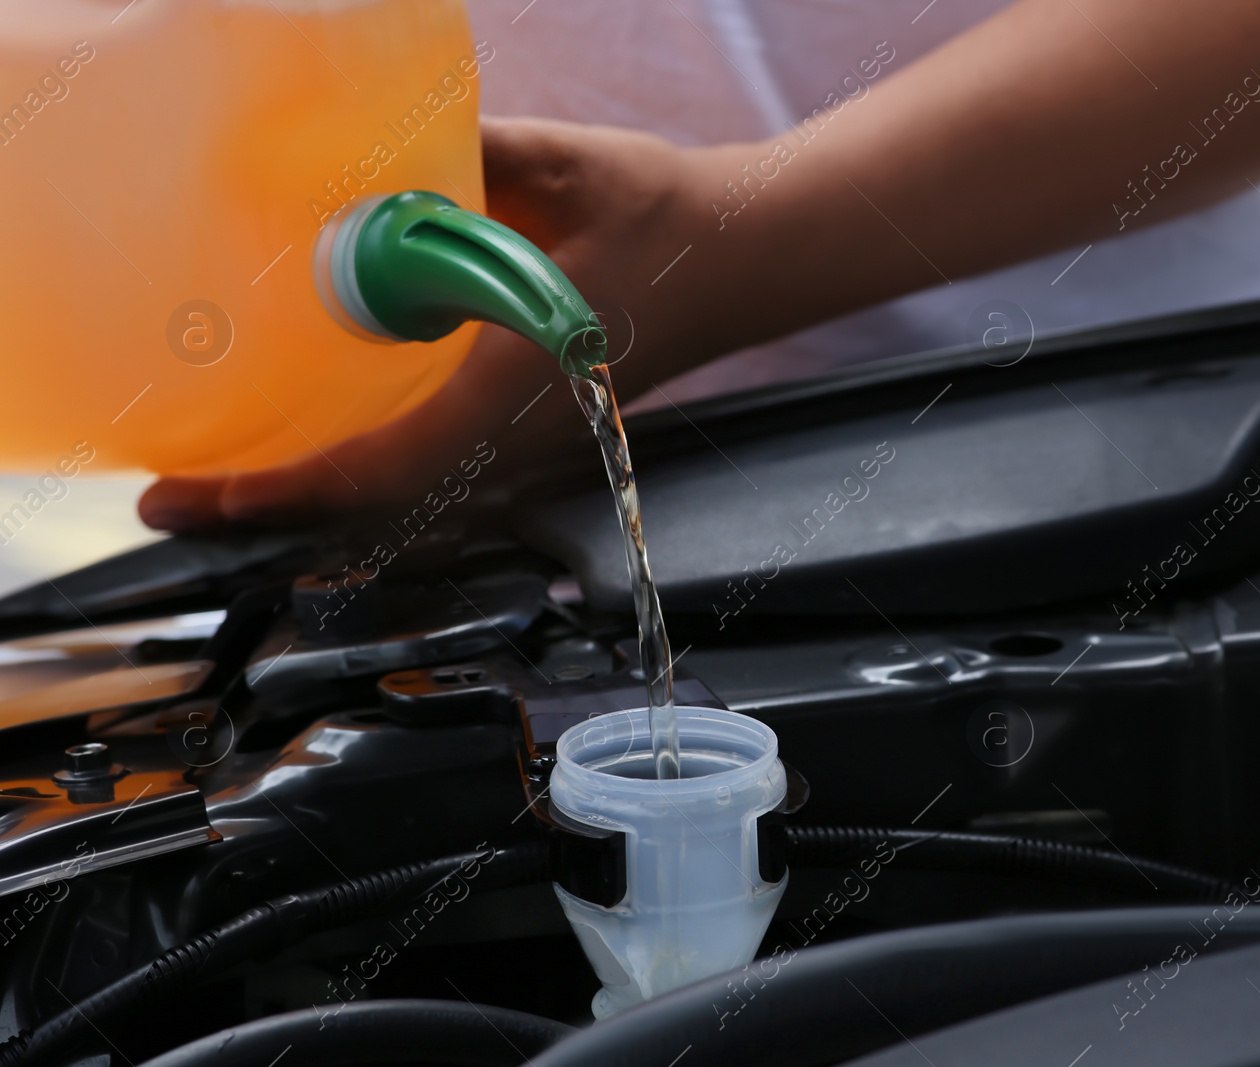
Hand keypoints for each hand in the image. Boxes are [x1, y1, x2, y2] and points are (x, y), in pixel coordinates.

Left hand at [140, 117, 710, 531]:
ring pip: (401, 498)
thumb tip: (367, 156)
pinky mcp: (525, 430)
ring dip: (308, 501)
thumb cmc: (670, 220)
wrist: (745, 260)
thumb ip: (471, 160)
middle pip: (379, 502)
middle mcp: (518, 431)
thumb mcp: (568, 168)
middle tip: (171, 501)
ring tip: (220, 490)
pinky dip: (355, 478)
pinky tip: (311, 451)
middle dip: (272, 509)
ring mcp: (524, 441)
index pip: (391, 461)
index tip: (205, 491)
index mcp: (522, 379)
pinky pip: (427, 472)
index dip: (292, 485)